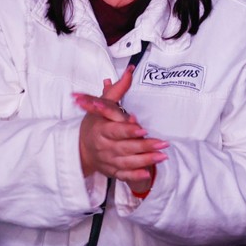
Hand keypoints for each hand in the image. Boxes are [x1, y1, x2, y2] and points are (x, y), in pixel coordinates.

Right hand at [76, 63, 167, 194]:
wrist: (82, 149)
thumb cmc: (95, 124)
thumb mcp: (102, 105)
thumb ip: (117, 90)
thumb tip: (129, 70)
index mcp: (100, 130)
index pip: (115, 131)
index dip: (128, 131)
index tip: (142, 129)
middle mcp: (104, 146)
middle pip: (125, 147)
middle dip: (145, 146)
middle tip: (163, 142)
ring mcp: (108, 160)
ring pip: (128, 162)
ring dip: (146, 160)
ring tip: (163, 155)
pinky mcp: (112, 171)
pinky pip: (124, 175)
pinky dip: (135, 175)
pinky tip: (148, 172)